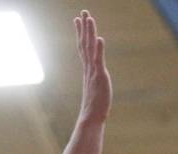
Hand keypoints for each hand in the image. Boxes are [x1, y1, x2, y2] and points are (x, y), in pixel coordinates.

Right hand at [75, 10, 110, 124]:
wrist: (91, 117)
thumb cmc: (94, 106)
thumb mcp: (95, 88)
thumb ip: (94, 80)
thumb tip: (94, 78)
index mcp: (88, 69)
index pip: (83, 47)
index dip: (80, 33)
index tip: (77, 20)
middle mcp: (89, 67)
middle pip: (85, 43)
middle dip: (84, 27)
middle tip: (83, 12)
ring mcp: (93, 71)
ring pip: (90, 48)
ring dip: (89, 33)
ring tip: (88, 18)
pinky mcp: (100, 77)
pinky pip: (99, 60)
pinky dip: (99, 49)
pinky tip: (99, 38)